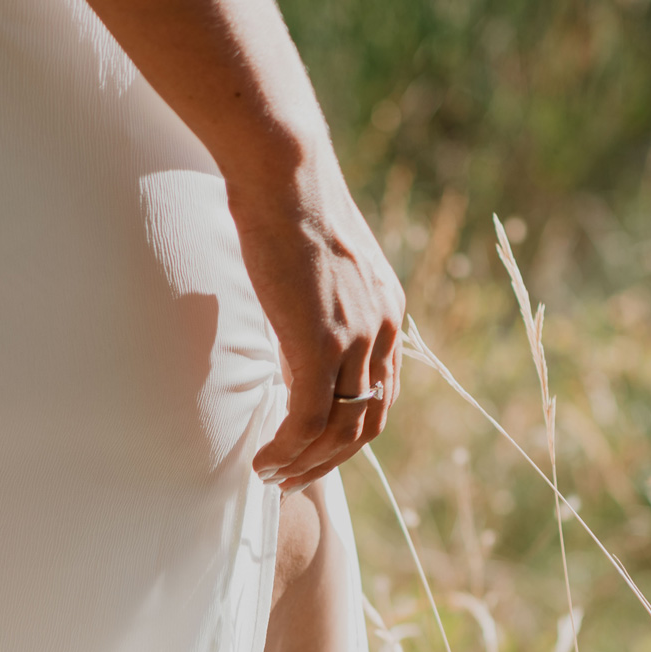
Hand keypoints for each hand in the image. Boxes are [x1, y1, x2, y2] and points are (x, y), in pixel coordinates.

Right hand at [231, 144, 403, 489]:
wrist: (286, 173)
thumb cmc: (288, 201)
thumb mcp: (317, 262)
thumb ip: (317, 302)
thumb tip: (293, 326)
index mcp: (387, 313)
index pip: (379, 392)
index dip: (349, 429)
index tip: (314, 447)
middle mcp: (382, 331)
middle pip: (367, 422)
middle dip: (330, 459)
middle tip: (294, 478)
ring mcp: (356, 341)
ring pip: (340, 431)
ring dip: (306, 464)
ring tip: (273, 477)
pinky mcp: (322, 345)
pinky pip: (309, 421)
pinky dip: (288, 451)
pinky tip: (263, 461)